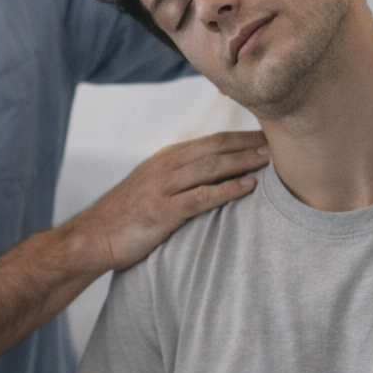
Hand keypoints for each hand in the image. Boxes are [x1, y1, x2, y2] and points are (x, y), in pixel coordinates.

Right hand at [74, 131, 268, 271]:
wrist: (92, 237)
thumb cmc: (125, 217)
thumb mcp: (152, 187)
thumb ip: (179, 178)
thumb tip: (213, 177)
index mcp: (166, 158)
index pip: (211, 141)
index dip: (241, 137)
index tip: (268, 136)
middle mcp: (165, 166)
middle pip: (215, 148)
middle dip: (249, 144)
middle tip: (280, 141)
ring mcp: (163, 186)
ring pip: (211, 167)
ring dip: (244, 161)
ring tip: (272, 160)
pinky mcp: (162, 210)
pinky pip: (201, 196)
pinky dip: (227, 190)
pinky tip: (248, 187)